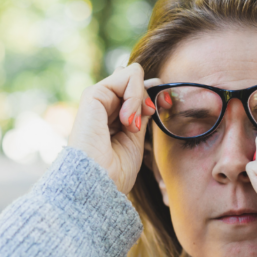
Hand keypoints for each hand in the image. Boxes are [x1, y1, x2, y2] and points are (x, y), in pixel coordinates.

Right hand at [68, 63, 159, 194]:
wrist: (99, 182)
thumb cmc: (116, 170)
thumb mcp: (135, 137)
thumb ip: (140, 113)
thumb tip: (151, 87)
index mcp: (111, 117)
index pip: (134, 90)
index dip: (151, 93)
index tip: (163, 105)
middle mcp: (103, 106)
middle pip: (135, 81)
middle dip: (149, 95)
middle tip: (149, 115)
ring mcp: (98, 99)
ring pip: (133, 74)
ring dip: (140, 99)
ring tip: (131, 126)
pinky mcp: (93, 94)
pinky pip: (127, 77)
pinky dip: (135, 96)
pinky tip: (127, 120)